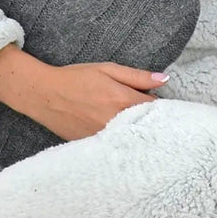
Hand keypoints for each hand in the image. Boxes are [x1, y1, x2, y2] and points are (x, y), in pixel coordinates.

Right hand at [0, 45, 166, 142]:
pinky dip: (126, 144)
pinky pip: (118, 148)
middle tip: (163, 124)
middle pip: (149, 128)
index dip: (167, 109)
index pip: (157, 110)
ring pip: (135, 140)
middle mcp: (117, 123)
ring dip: (142, 136)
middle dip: (157, 125)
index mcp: (123, 101)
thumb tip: (164, 79)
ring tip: (145, 132)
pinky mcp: (94, 146)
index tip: (172, 110)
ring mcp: (106, 137)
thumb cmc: (76, 78)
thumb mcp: (107, 69)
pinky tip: (127, 141)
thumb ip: (137, 76)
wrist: (44, 94)